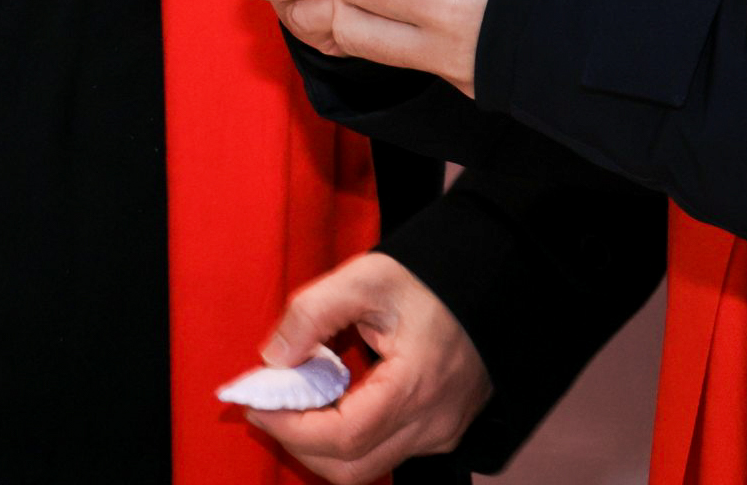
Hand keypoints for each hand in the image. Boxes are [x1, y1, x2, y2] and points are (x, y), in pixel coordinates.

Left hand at [245, 251, 492, 482]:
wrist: (490, 282)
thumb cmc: (430, 279)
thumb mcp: (365, 279)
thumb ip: (312, 314)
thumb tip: (273, 358)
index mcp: (416, 386)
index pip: (344, 437)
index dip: (291, 428)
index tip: (256, 405)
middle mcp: (433, 423)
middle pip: (352, 467)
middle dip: (299, 442)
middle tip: (268, 407)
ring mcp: (440, 433)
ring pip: (367, 466)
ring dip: (322, 443)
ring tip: (298, 400)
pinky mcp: (440, 432)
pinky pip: (385, 452)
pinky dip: (348, 437)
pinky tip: (332, 401)